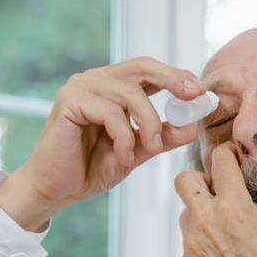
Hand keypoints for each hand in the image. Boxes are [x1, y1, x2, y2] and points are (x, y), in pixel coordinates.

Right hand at [0, 57, 205, 230]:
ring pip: (130, 93)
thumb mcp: (137, 152)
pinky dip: (124, 137)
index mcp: (112, 87)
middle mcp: (96, 80)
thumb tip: (192, 126)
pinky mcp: (69, 101)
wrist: (55, 189)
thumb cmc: (90, 168)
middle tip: (193, 96)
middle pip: (142, 67)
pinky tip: (123, 156)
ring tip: (150, 148)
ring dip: (147, 123)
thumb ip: (161, 137)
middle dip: (172, 79)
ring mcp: (81, 87)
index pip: (149, 70)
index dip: (176, 76)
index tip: (201, 91)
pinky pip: (111, 112)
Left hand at [175, 142, 256, 256]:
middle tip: (214, 192)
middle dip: (198, 181)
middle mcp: (206, 222)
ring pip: (186, 217)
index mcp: (233, 207)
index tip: (227, 156)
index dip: (225, 154)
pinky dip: (202, 250)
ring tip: (225, 238)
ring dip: (201, 219)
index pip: (220, 163)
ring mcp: (192, 246)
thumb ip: (256, 208)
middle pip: (185, 181)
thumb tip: (247, 201)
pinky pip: (188, 248)